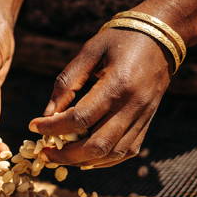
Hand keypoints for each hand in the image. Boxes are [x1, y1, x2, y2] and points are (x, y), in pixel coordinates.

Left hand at [29, 27, 171, 167]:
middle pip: (97, 145)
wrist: (162, 35)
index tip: (34, 126)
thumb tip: (47, 113)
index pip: (80, 118)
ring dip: (83, 161)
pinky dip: (103, 160)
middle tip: (45, 153)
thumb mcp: (90, 50)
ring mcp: (142, 117)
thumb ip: (67, 82)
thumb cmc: (120, 38)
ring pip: (112, 154)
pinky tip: (85, 157)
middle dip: (66, 155)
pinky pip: (126, 152)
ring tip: (61, 157)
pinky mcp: (147, 122)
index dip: (53, 127)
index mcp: (117, 84)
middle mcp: (133, 105)